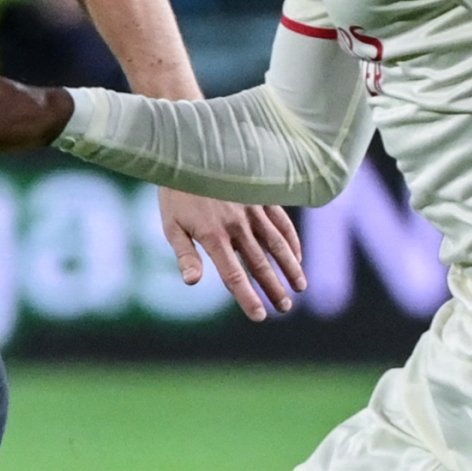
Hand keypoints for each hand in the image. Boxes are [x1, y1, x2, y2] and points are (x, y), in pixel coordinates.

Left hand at [159, 193, 305, 320]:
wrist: (191, 154)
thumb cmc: (178, 194)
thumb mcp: (172, 226)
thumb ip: (186, 255)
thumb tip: (192, 282)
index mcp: (214, 236)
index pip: (234, 274)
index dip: (248, 297)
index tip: (260, 316)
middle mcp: (237, 225)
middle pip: (260, 263)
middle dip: (274, 288)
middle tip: (285, 308)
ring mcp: (252, 210)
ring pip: (277, 244)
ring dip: (290, 267)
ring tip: (300, 287)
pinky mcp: (261, 198)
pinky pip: (282, 222)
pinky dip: (292, 241)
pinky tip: (297, 257)